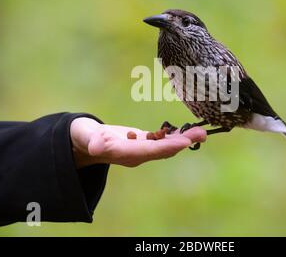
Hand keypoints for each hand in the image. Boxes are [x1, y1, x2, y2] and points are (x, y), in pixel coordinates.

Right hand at [70, 117, 206, 167]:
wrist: (84, 142)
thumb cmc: (83, 136)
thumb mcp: (86, 137)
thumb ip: (92, 141)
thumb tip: (96, 146)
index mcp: (124, 153)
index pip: (149, 151)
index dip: (167, 147)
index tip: (184, 142)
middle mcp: (136, 155)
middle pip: (162, 150)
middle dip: (182, 143)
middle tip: (202, 135)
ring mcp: (141, 150)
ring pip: (165, 146)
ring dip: (183, 139)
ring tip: (202, 132)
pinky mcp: (143, 144)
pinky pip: (162, 141)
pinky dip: (176, 135)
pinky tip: (189, 130)